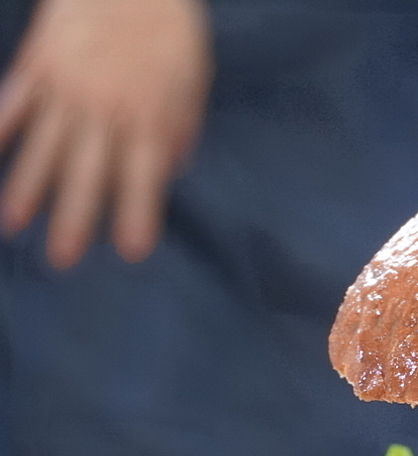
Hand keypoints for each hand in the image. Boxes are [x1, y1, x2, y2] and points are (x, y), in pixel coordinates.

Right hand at [0, 0, 211, 268]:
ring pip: (43, 145)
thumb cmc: (169, 28)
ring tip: (12, 224)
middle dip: (74, 218)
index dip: (136, 212)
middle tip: (62, 260)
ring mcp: (67, 86)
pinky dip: (1, 127)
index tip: (130, 251)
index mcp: (148, 115)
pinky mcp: (38, 63)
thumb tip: (173, 168)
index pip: (143, 176)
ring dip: (26, 186)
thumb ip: (182, 124)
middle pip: (86, 171)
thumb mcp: (192, 78)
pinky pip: (15, 101)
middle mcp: (105, 109)